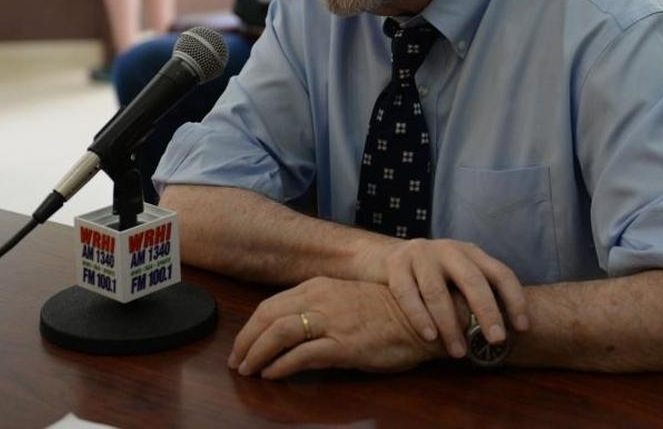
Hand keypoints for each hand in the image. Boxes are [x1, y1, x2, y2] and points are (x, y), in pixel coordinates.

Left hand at [228, 277, 440, 378]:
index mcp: (319, 286)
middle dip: (246, 341)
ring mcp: (331, 320)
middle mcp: (320, 299)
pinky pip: (301, 356)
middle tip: (237, 361)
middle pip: (267, 317)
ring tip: (248, 371)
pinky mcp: (343, 344)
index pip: (271, 305)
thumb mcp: (348, 299)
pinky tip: (273, 376)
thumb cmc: (389, 311)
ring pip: (278, 333)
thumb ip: (321, 307)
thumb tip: (293, 327)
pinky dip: (281, 367)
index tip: (242, 344)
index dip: (252, 326)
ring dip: (257, 354)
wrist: (425, 316)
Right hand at [357, 238, 528, 357]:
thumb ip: (478, 294)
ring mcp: (421, 254)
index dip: (515, 299)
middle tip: (496, 341)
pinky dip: (419, 317)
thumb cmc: (433, 277)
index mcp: (471, 253)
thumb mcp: (458, 276)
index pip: (500, 273)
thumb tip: (508, 333)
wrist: (387, 257)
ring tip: (458, 352)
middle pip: (473, 280)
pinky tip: (429, 337)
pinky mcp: (396, 264)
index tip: (522, 328)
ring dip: (450, 325)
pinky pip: (408, 294)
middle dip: (487, 312)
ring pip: (437, 291)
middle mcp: (449, 250)